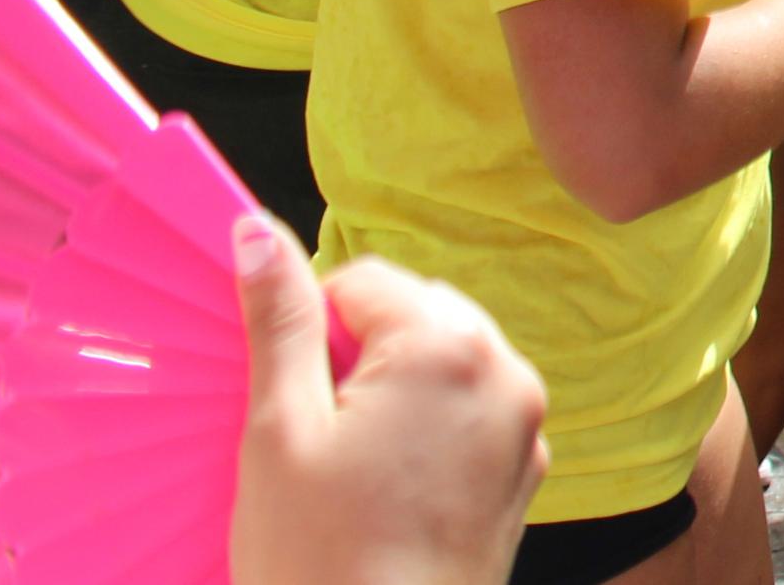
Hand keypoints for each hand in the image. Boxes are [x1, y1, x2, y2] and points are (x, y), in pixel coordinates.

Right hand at [232, 220, 546, 584]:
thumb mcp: (279, 430)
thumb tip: (257, 231)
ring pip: (448, 363)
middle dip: (361, 352)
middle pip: (418, 314)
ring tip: (347, 464)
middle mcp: (506, 371)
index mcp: (448, 346)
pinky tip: (386, 488)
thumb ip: (279, 322)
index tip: (287, 389)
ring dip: (398, 388)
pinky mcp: (525, 474)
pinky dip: (431, 430)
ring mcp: (525, 426)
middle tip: (313, 430)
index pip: (367, 279)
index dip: (312, 324)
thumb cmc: (317, 556)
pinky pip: (473, 416)